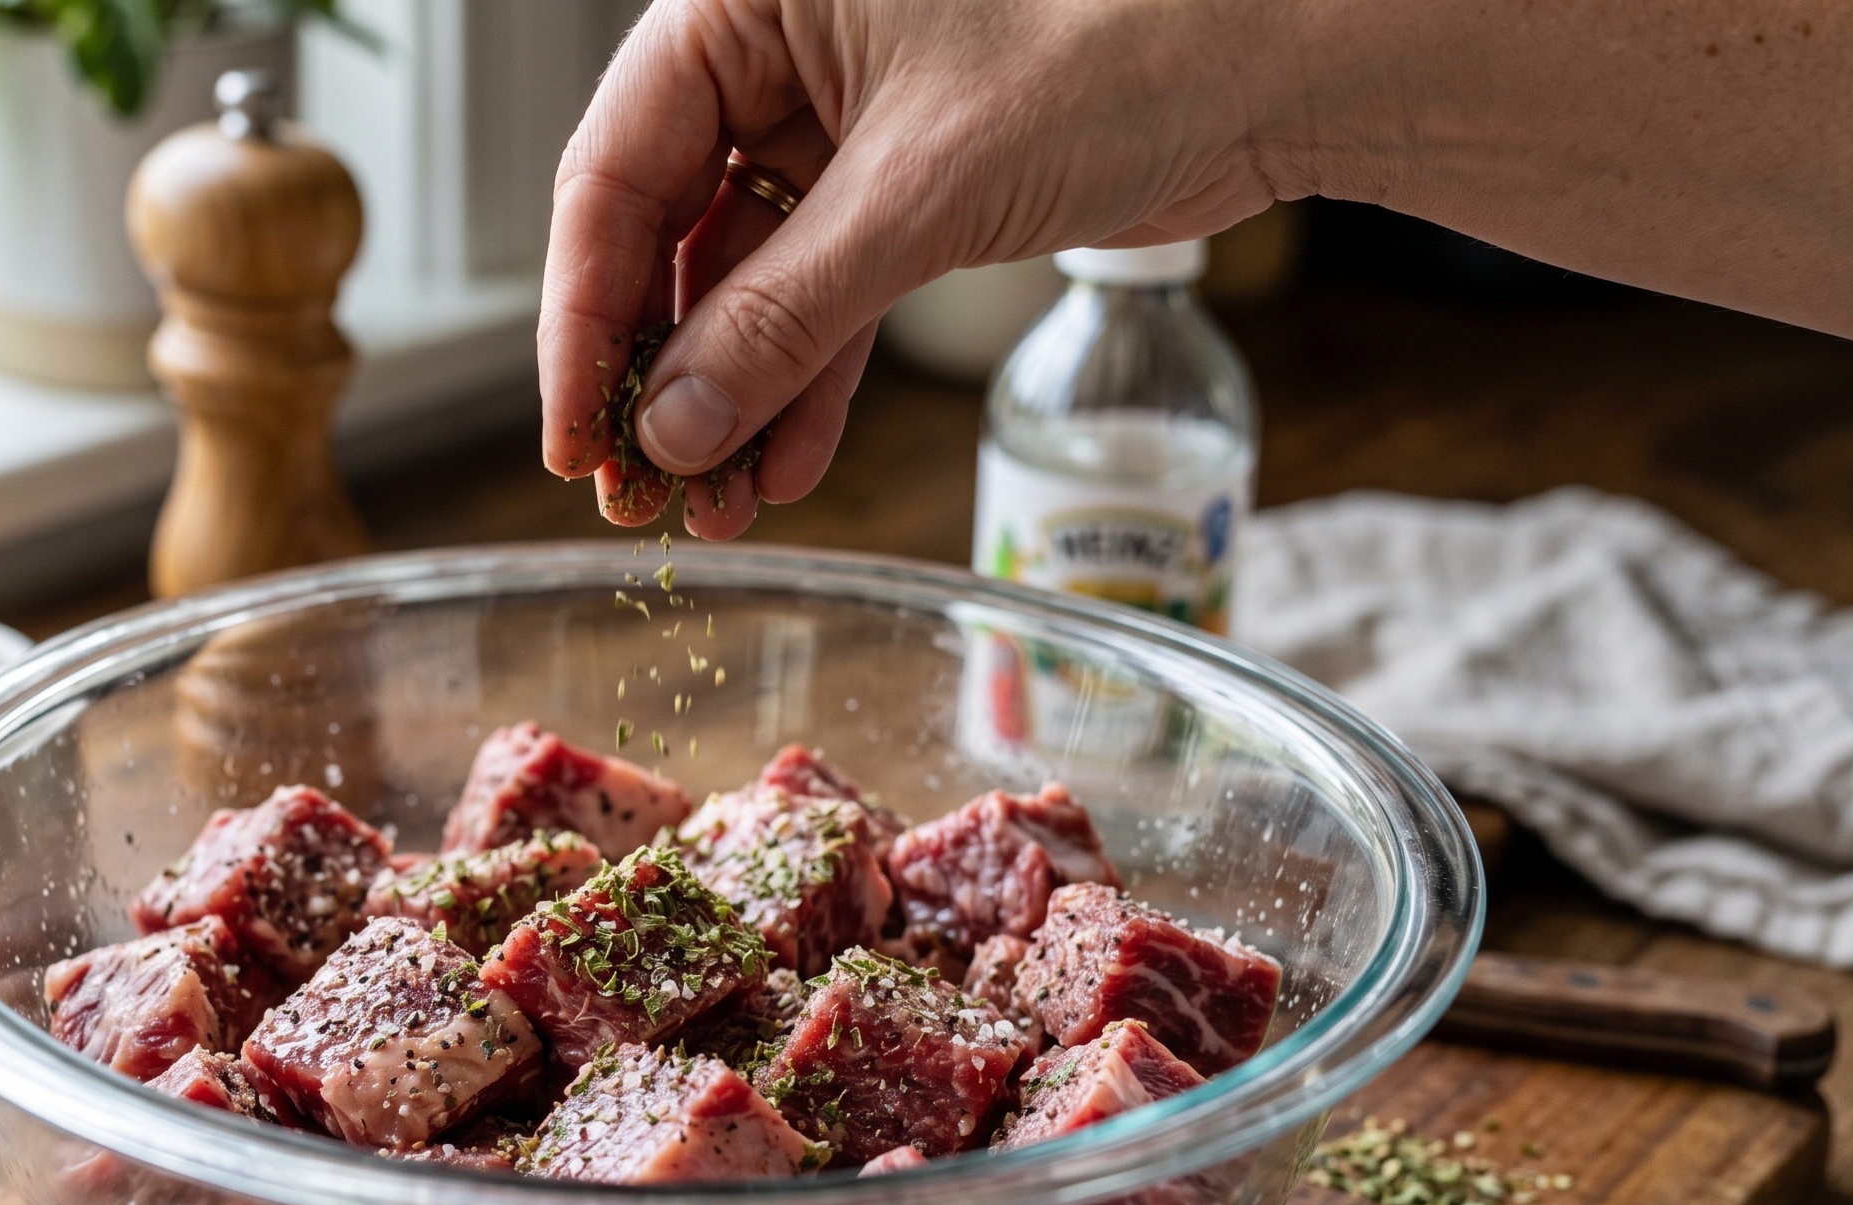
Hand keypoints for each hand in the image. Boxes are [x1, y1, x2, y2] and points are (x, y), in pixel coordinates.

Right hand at [537, 0, 1301, 538]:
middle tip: (637, 492)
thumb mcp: (920, 191)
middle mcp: (773, 49)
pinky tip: (784, 469)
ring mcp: (834, 121)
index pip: (610, 171)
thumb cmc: (1119, 40)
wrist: (1277, 55)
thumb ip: (782, 318)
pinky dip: (807, 383)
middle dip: (660, 377)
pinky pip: (823, 297)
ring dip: (732, 401)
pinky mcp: (899, 183)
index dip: (582, 319)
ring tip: (715, 509)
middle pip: (664, 235)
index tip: (575, 436)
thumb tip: (674, 428)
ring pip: (744, 282)